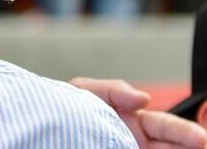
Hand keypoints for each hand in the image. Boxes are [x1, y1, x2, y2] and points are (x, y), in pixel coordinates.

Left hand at [70, 77, 206, 148]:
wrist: (43, 126)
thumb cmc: (65, 107)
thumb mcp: (85, 92)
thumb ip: (114, 90)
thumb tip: (143, 98)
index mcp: (135, 122)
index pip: (168, 128)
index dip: (187, 134)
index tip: (200, 140)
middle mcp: (138, 143)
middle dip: (191, 148)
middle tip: (202, 147)